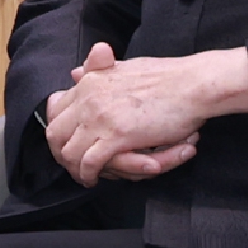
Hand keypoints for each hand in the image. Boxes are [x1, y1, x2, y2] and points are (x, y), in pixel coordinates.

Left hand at [42, 43, 247, 185]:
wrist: (192, 84)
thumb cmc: (169, 76)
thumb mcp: (126, 68)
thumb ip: (99, 72)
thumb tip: (76, 72)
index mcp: (92, 81)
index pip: (57, 109)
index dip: (59, 130)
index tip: (66, 142)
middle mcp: (89, 98)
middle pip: (55, 133)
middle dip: (60, 153)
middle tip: (70, 164)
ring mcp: (101, 117)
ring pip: (70, 151)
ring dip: (73, 168)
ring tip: (82, 176)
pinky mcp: (117, 136)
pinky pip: (91, 162)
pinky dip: (89, 174)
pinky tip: (93, 179)